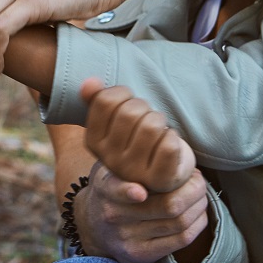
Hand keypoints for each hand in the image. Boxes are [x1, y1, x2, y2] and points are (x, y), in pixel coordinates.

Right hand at [74, 79, 206, 262]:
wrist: (98, 225)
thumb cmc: (111, 176)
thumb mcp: (102, 150)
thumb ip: (100, 115)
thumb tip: (90, 81)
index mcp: (104, 187)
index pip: (116, 191)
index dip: (128, 192)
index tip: (143, 190)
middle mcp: (112, 216)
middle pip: (163, 205)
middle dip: (188, 187)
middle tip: (197, 171)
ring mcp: (128, 238)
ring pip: (176, 220)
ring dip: (197, 201)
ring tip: (201, 186)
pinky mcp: (144, 254)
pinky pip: (181, 237)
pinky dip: (197, 220)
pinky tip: (200, 207)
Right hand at [80, 79, 194, 193]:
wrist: (161, 172)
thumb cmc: (137, 138)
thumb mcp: (114, 119)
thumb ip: (98, 100)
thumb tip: (89, 83)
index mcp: (93, 142)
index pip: (105, 101)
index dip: (123, 93)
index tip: (128, 102)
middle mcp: (109, 160)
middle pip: (130, 112)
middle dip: (144, 107)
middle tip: (146, 117)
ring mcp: (134, 172)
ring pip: (151, 127)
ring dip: (160, 120)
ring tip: (158, 129)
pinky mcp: (160, 179)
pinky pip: (169, 146)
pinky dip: (172, 137)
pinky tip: (168, 141)